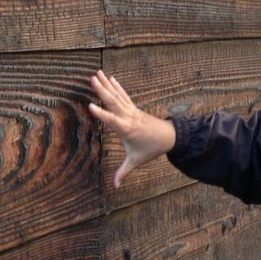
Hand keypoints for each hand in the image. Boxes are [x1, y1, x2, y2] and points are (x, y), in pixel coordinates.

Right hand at [88, 70, 176, 187]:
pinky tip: (110, 78)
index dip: (101, 114)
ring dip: (106, 84)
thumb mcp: (136, 161)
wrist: (169, 137)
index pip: (112, 120)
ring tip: (97, 73)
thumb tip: (115, 186)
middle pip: (113, 102)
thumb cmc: (151, 149)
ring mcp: (131, 110)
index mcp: (127, 129)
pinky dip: (117, 86)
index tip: (90, 106)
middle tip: (92, 78)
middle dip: (102, 90)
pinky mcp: (133, 108)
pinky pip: (123, 95)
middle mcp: (128, 117)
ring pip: (117, 95)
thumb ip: (123, 172)